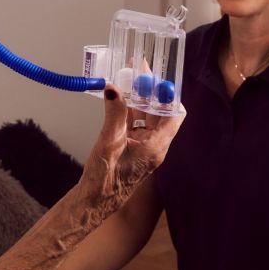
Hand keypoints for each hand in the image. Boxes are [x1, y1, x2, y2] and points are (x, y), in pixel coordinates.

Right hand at [79, 85, 185, 208]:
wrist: (94, 202)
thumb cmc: (104, 180)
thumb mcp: (108, 142)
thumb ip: (114, 114)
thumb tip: (114, 88)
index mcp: (156, 146)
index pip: (174, 113)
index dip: (166, 93)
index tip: (153, 75)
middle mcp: (155, 145)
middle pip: (160, 111)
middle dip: (150, 89)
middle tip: (136, 68)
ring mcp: (144, 146)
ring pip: (147, 116)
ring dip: (138, 97)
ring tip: (127, 77)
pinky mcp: (133, 147)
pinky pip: (135, 123)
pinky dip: (129, 109)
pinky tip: (119, 97)